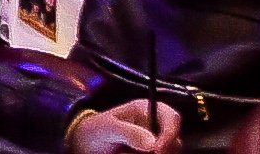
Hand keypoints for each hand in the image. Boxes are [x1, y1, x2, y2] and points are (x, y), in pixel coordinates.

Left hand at [69, 105, 184, 153]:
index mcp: (147, 111)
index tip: (158, 149)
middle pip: (175, 142)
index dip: (171, 133)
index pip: (172, 117)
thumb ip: (129, 132)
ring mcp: (154, 144)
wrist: (84, 146)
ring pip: (168, 153)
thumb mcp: (108, 128)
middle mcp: (155, 128)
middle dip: (161, 151)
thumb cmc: (95, 130)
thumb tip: (153, 143)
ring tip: (124, 153)